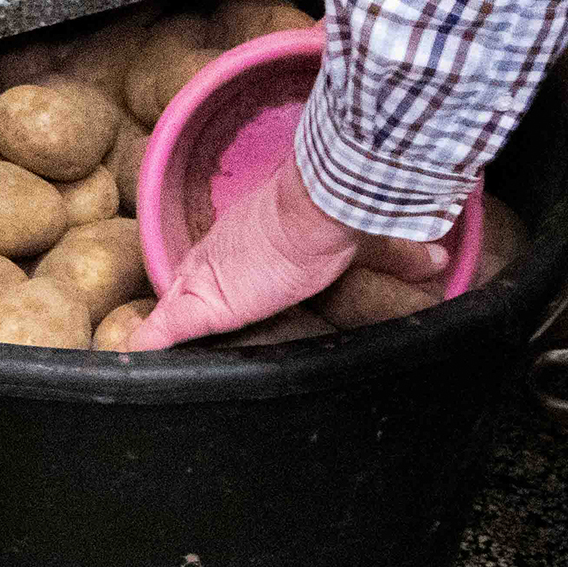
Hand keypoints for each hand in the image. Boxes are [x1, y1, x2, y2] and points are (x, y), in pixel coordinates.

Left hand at [126, 156, 448, 349]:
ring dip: (160, 329)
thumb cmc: (338, 214)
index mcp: (250, 237)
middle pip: (190, 282)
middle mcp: (221, 255)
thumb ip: (398, 251)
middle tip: (158, 330)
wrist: (320, 207)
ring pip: (172, 307)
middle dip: (177, 302)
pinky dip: (147, 344)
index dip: (210, 276)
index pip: (223, 261)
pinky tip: (129, 359)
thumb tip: (438, 259)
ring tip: (137, 350)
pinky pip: (164, 330)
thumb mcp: (365, 238)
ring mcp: (207, 280)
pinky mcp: (202, 305)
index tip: (202, 291)